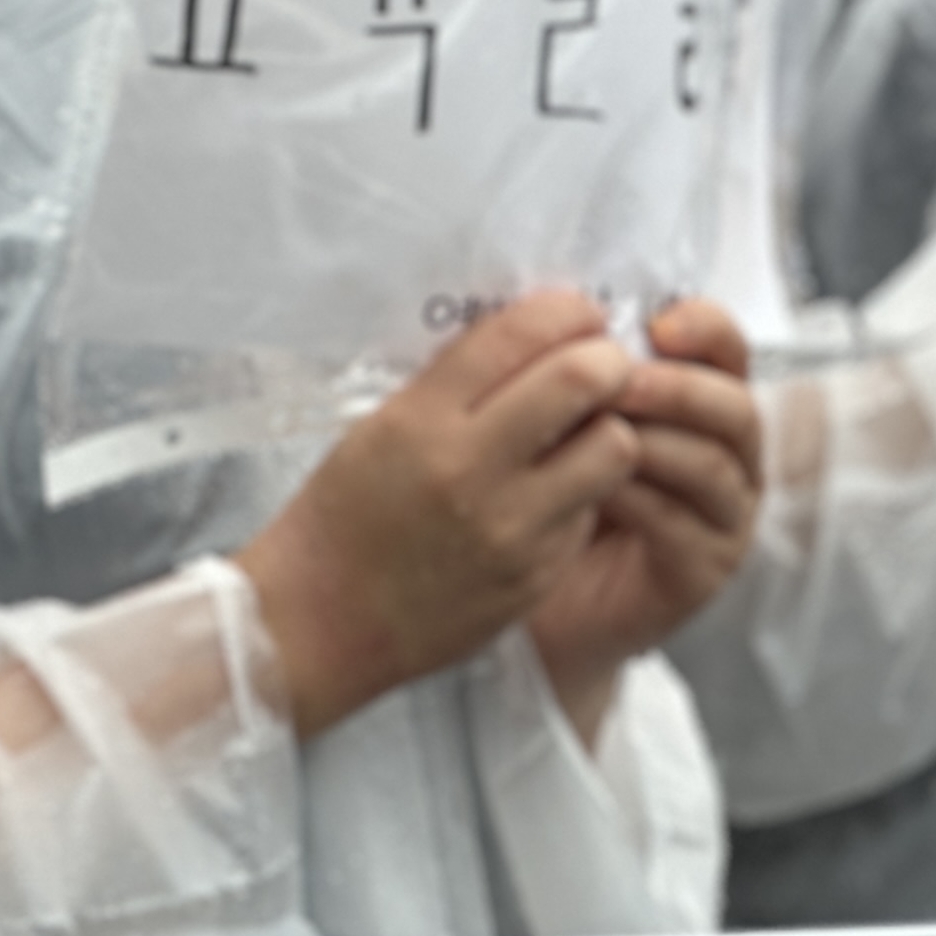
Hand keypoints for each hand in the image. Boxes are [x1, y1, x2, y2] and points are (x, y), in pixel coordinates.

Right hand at [233, 291, 642, 741]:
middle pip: (585, 382)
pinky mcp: (535, 577)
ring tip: (582, 434)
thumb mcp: (382, 426)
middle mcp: (469, 471)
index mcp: (420, 421)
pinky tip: (552, 496)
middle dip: (607, 360)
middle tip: (601, 365)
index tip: (578, 314)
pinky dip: (583, 493)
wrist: (321, 624)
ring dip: (608, 429)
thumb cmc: (343, 514)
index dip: (567, 311)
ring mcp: (510, 532)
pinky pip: (590, 513)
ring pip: (614, 449)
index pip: (519, 335)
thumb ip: (456, 384)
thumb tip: (537, 336)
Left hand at [524, 299, 765, 748]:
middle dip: (676, 387)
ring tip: (596, 429)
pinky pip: (684, 523)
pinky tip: (593, 488)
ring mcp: (725, 515)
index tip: (656, 323)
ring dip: (654, 440)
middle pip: (734, 406)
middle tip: (618, 381)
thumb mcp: (563, 413)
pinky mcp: (705, 567)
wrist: (535, 590)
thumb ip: (576, 365)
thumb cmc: (547, 486)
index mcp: (701, 401)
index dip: (703, 327)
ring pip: (712, 463)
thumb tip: (556, 307)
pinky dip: (640, 498)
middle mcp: (729, 455)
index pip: (727, 348)